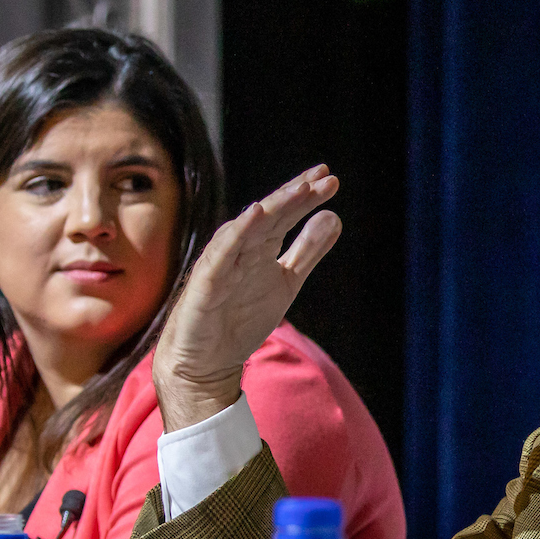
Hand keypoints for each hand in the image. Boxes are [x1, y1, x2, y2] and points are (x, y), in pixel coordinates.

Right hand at [152, 166, 341, 430]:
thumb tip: (334, 217)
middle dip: (295, 196)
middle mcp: (241, 249)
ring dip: (272, 208)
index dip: (306, 197)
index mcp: (260, 247)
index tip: (330, 179)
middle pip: (269, 215)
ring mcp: (222, 263)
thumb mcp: (287, 282)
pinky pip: (221, 256)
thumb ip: (308, 251)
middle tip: (323, 177)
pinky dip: (236, 235)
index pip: (284, 215)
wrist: (206, 361)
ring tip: (297, 190)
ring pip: (247, 229)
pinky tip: (253, 215)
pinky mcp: (206, 284)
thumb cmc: (241, 318)